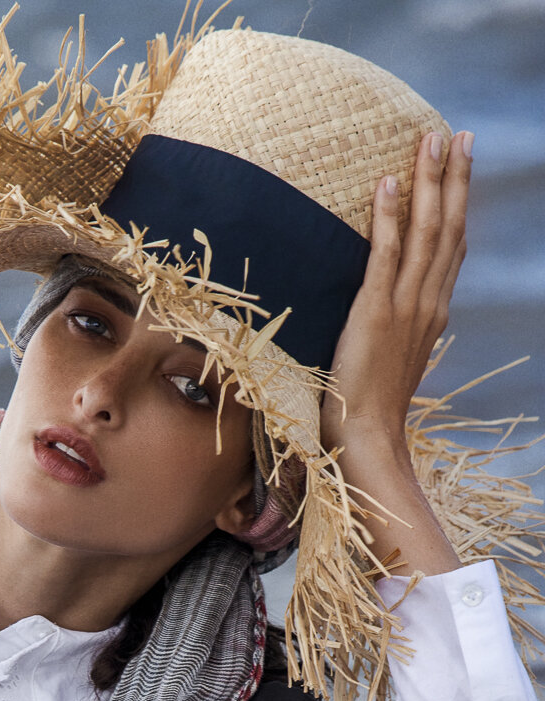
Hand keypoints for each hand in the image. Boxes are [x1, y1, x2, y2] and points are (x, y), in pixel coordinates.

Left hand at [320, 129, 473, 574]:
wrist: (367, 439)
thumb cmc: (370, 407)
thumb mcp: (392, 360)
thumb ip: (396, 329)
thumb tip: (387, 314)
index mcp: (433, 313)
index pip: (451, 249)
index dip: (457, 204)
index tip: (459, 166)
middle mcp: (428, 303)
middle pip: (448, 229)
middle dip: (453, 178)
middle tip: (455, 134)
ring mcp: (406, 307)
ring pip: (425, 232)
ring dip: (428, 183)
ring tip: (429, 141)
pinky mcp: (377, 313)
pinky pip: (386, 256)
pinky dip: (389, 219)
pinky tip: (387, 185)